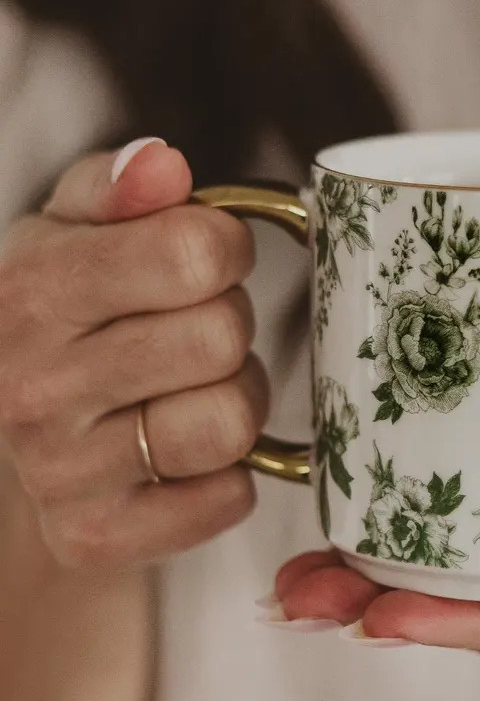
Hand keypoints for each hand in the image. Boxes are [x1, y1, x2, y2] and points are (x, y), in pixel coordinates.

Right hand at [0, 141, 265, 566]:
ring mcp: (59, 473)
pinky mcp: (96, 537)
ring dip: (237, 401)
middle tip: (194, 333)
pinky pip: (227, 500)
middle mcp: (30, 388)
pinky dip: (228, 476)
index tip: (205, 261)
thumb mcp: (75, 226)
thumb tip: (163, 164)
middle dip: (228, 326)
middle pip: (222, 338)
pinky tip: (187, 456)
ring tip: (193, 390)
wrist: (21, 421)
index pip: (194, 254)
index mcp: (28, 292)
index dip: (224, 250)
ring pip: (231, 423)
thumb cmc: (70, 308)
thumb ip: (119, 186)